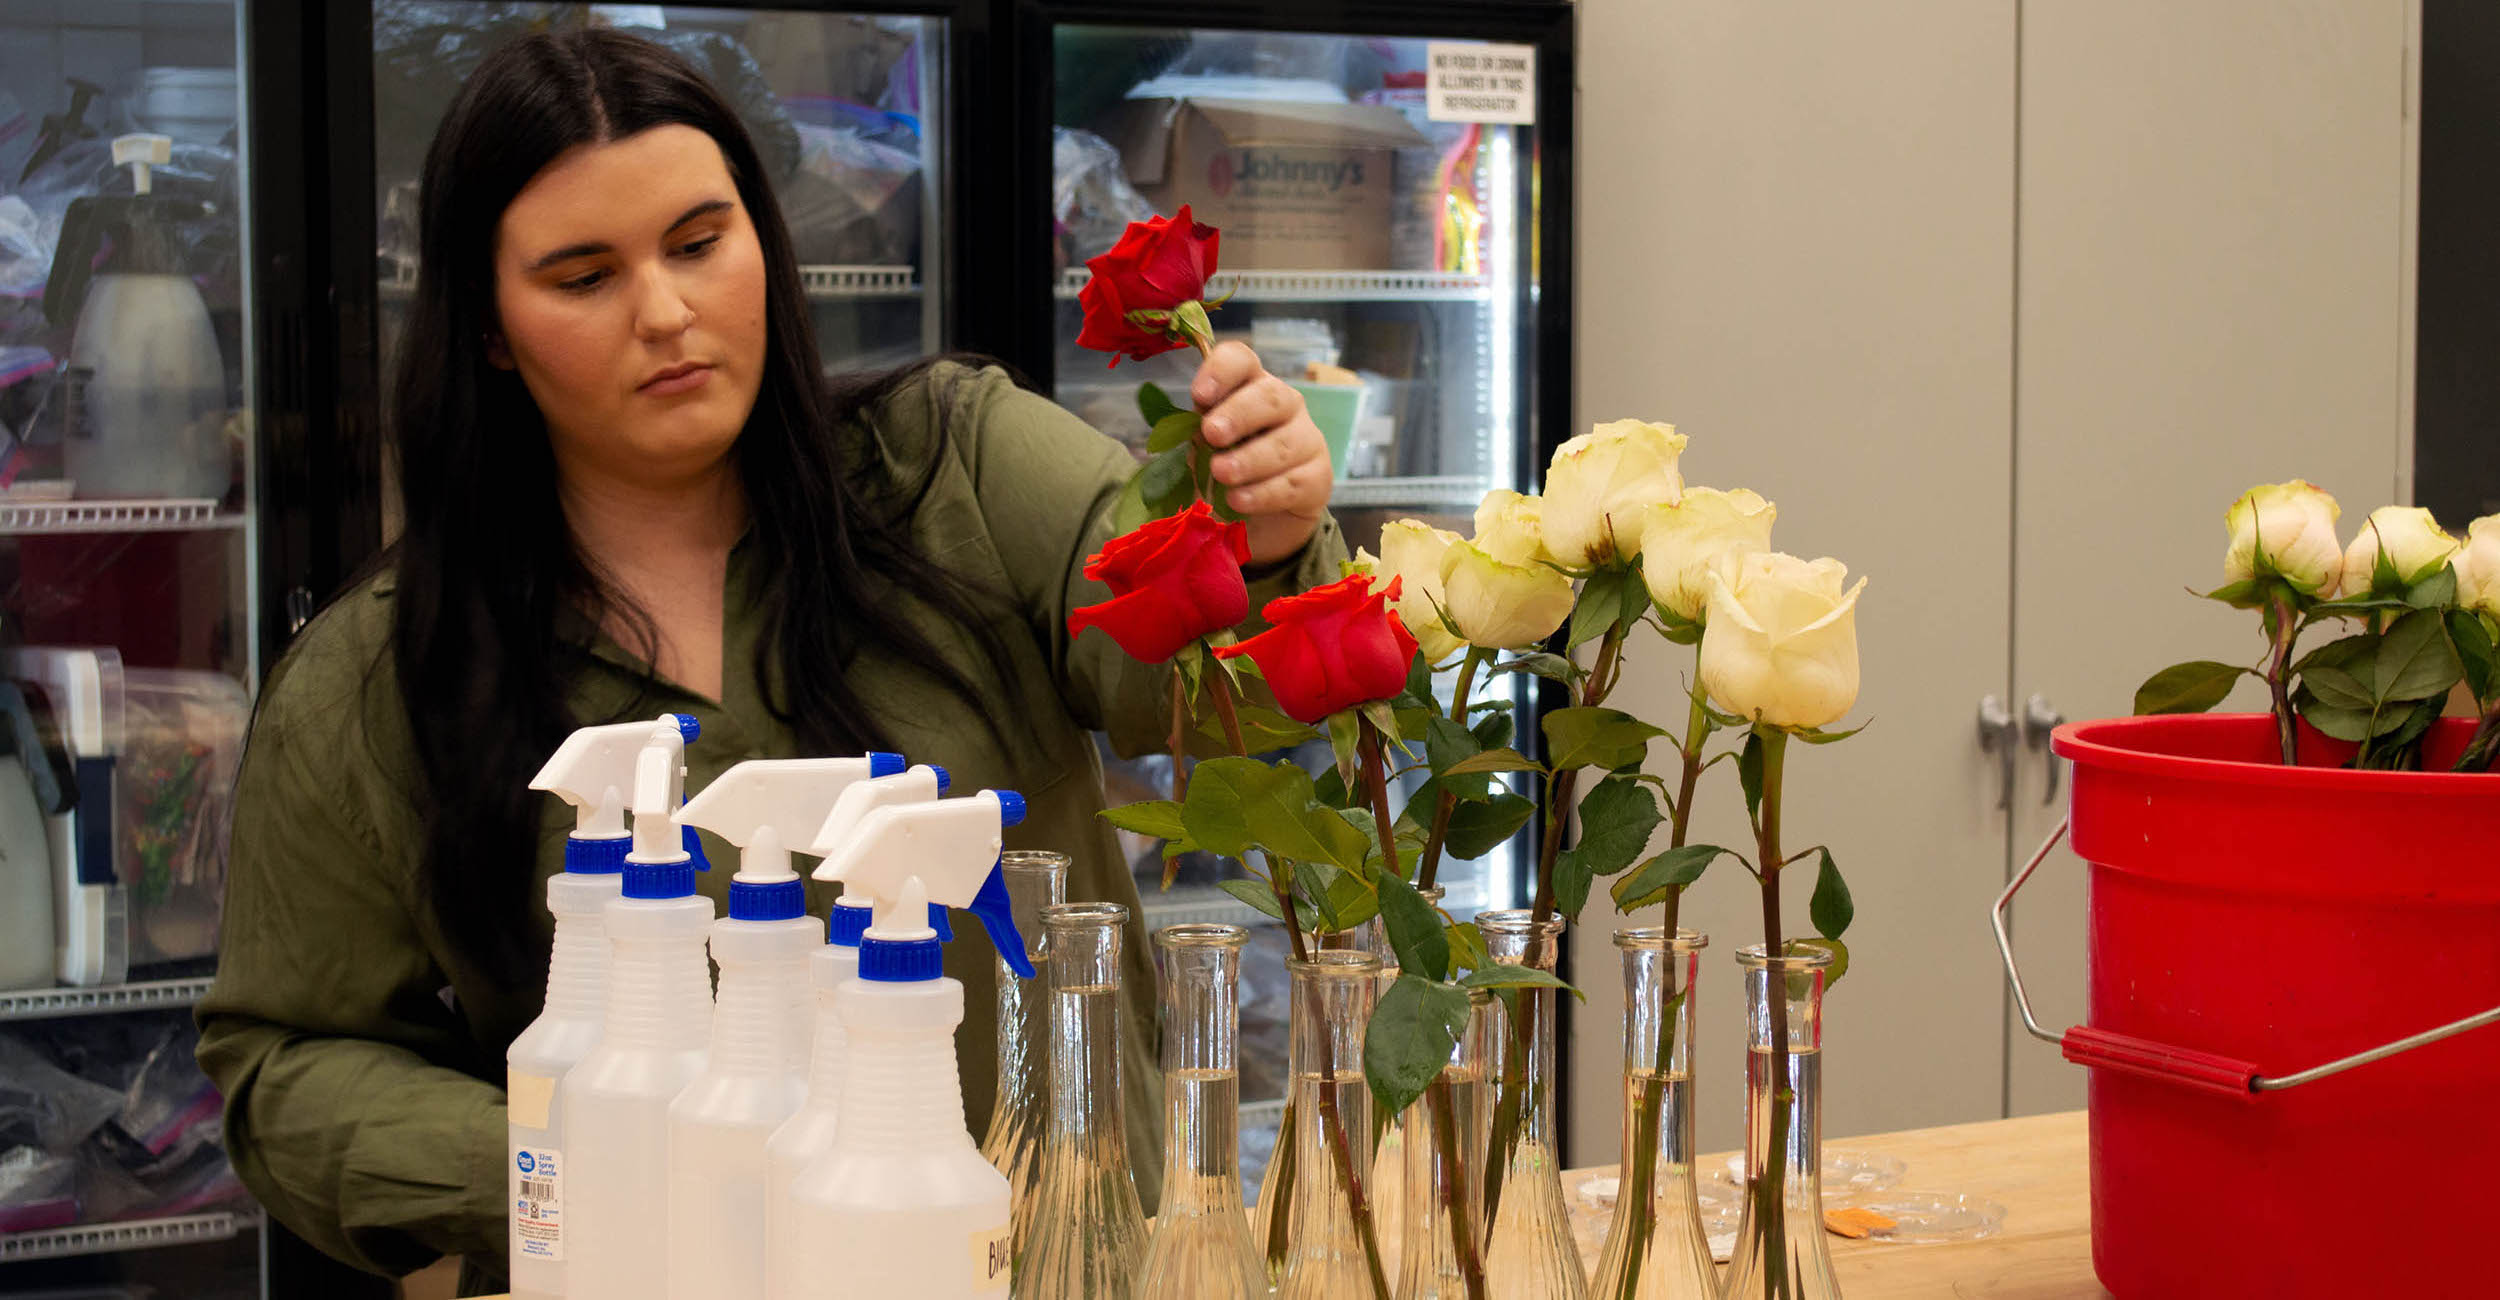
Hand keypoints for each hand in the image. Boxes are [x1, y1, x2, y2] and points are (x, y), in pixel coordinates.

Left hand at [1191, 341, 1333, 565]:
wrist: (1263, 516)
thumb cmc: (1230, 469)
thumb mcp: (1206, 448)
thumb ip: (1200, 435)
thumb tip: (1195, 432)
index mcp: (1250, 386)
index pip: (1241, 360)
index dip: (1220, 371)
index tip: (1199, 395)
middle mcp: (1285, 404)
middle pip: (1269, 396)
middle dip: (1239, 414)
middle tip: (1212, 434)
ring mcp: (1307, 439)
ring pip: (1284, 444)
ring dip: (1249, 459)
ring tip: (1222, 473)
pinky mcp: (1318, 477)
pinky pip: (1293, 483)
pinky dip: (1263, 494)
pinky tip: (1239, 501)